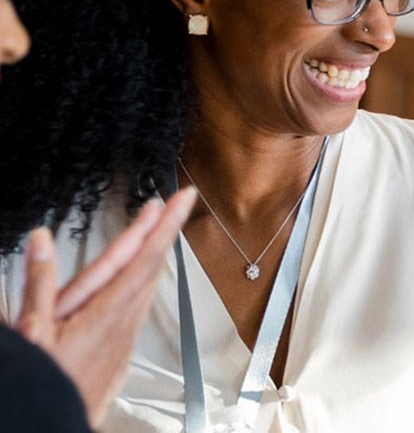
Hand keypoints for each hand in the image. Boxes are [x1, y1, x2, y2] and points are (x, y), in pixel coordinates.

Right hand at [16, 187, 196, 426]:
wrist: (51, 424)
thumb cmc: (45, 384)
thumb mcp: (34, 330)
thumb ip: (40, 283)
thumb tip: (41, 240)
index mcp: (108, 311)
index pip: (144, 255)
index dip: (165, 223)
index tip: (183, 199)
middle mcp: (124, 322)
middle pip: (150, 265)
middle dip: (162, 230)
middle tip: (173, 204)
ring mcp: (124, 337)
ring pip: (146, 286)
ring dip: (152, 254)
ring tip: (157, 230)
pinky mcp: (118, 351)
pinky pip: (135, 306)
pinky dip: (140, 282)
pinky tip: (139, 279)